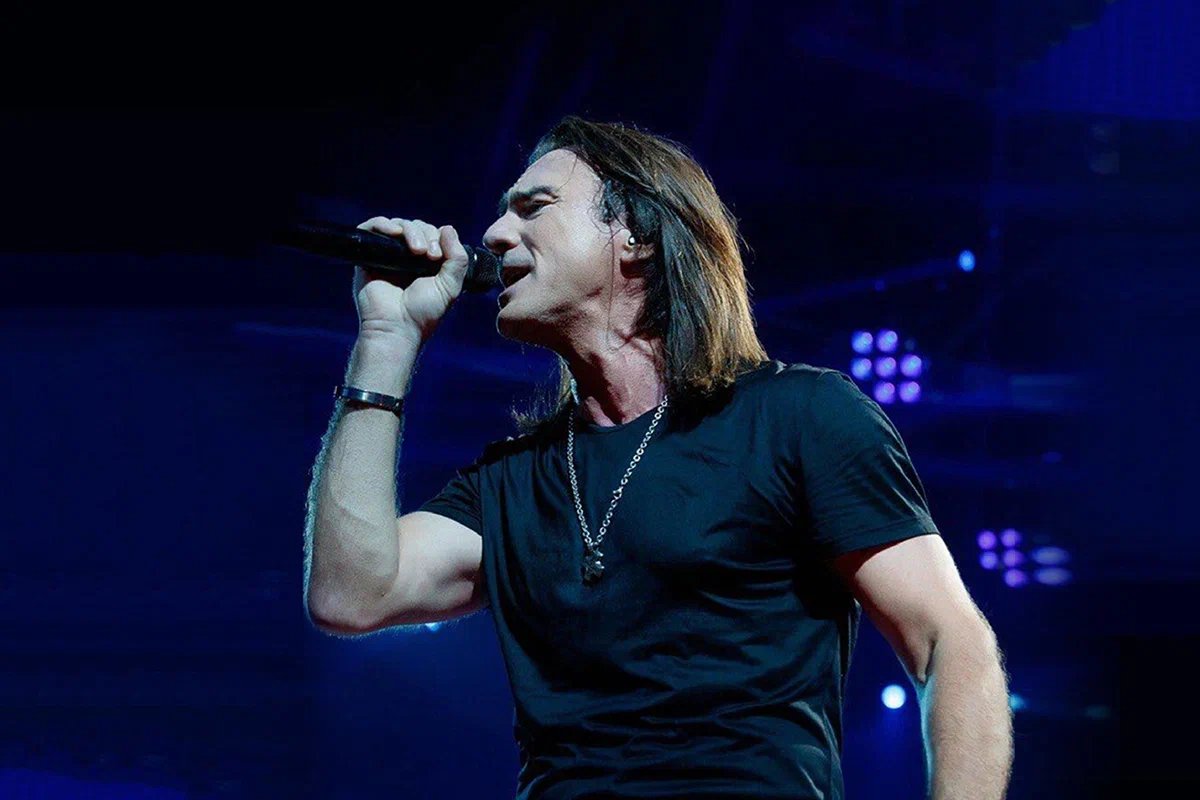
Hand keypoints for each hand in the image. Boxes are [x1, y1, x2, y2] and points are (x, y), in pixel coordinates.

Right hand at [351, 217, 469, 344]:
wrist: (397, 328)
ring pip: (398, 225)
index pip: (431, 234)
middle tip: (429, 255)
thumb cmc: (423, 313)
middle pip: (416, 227)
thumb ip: (457, 259)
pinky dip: (383, 223)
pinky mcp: (368, 256)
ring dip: (410, 230)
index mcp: (425, 262)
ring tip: (417, 250)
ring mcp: (386, 255)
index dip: (437, 237)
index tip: (438, 256)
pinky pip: (371, 228)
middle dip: (425, 234)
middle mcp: (405, 257)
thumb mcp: (450, 286)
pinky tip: (394, 232)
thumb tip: (448, 228)